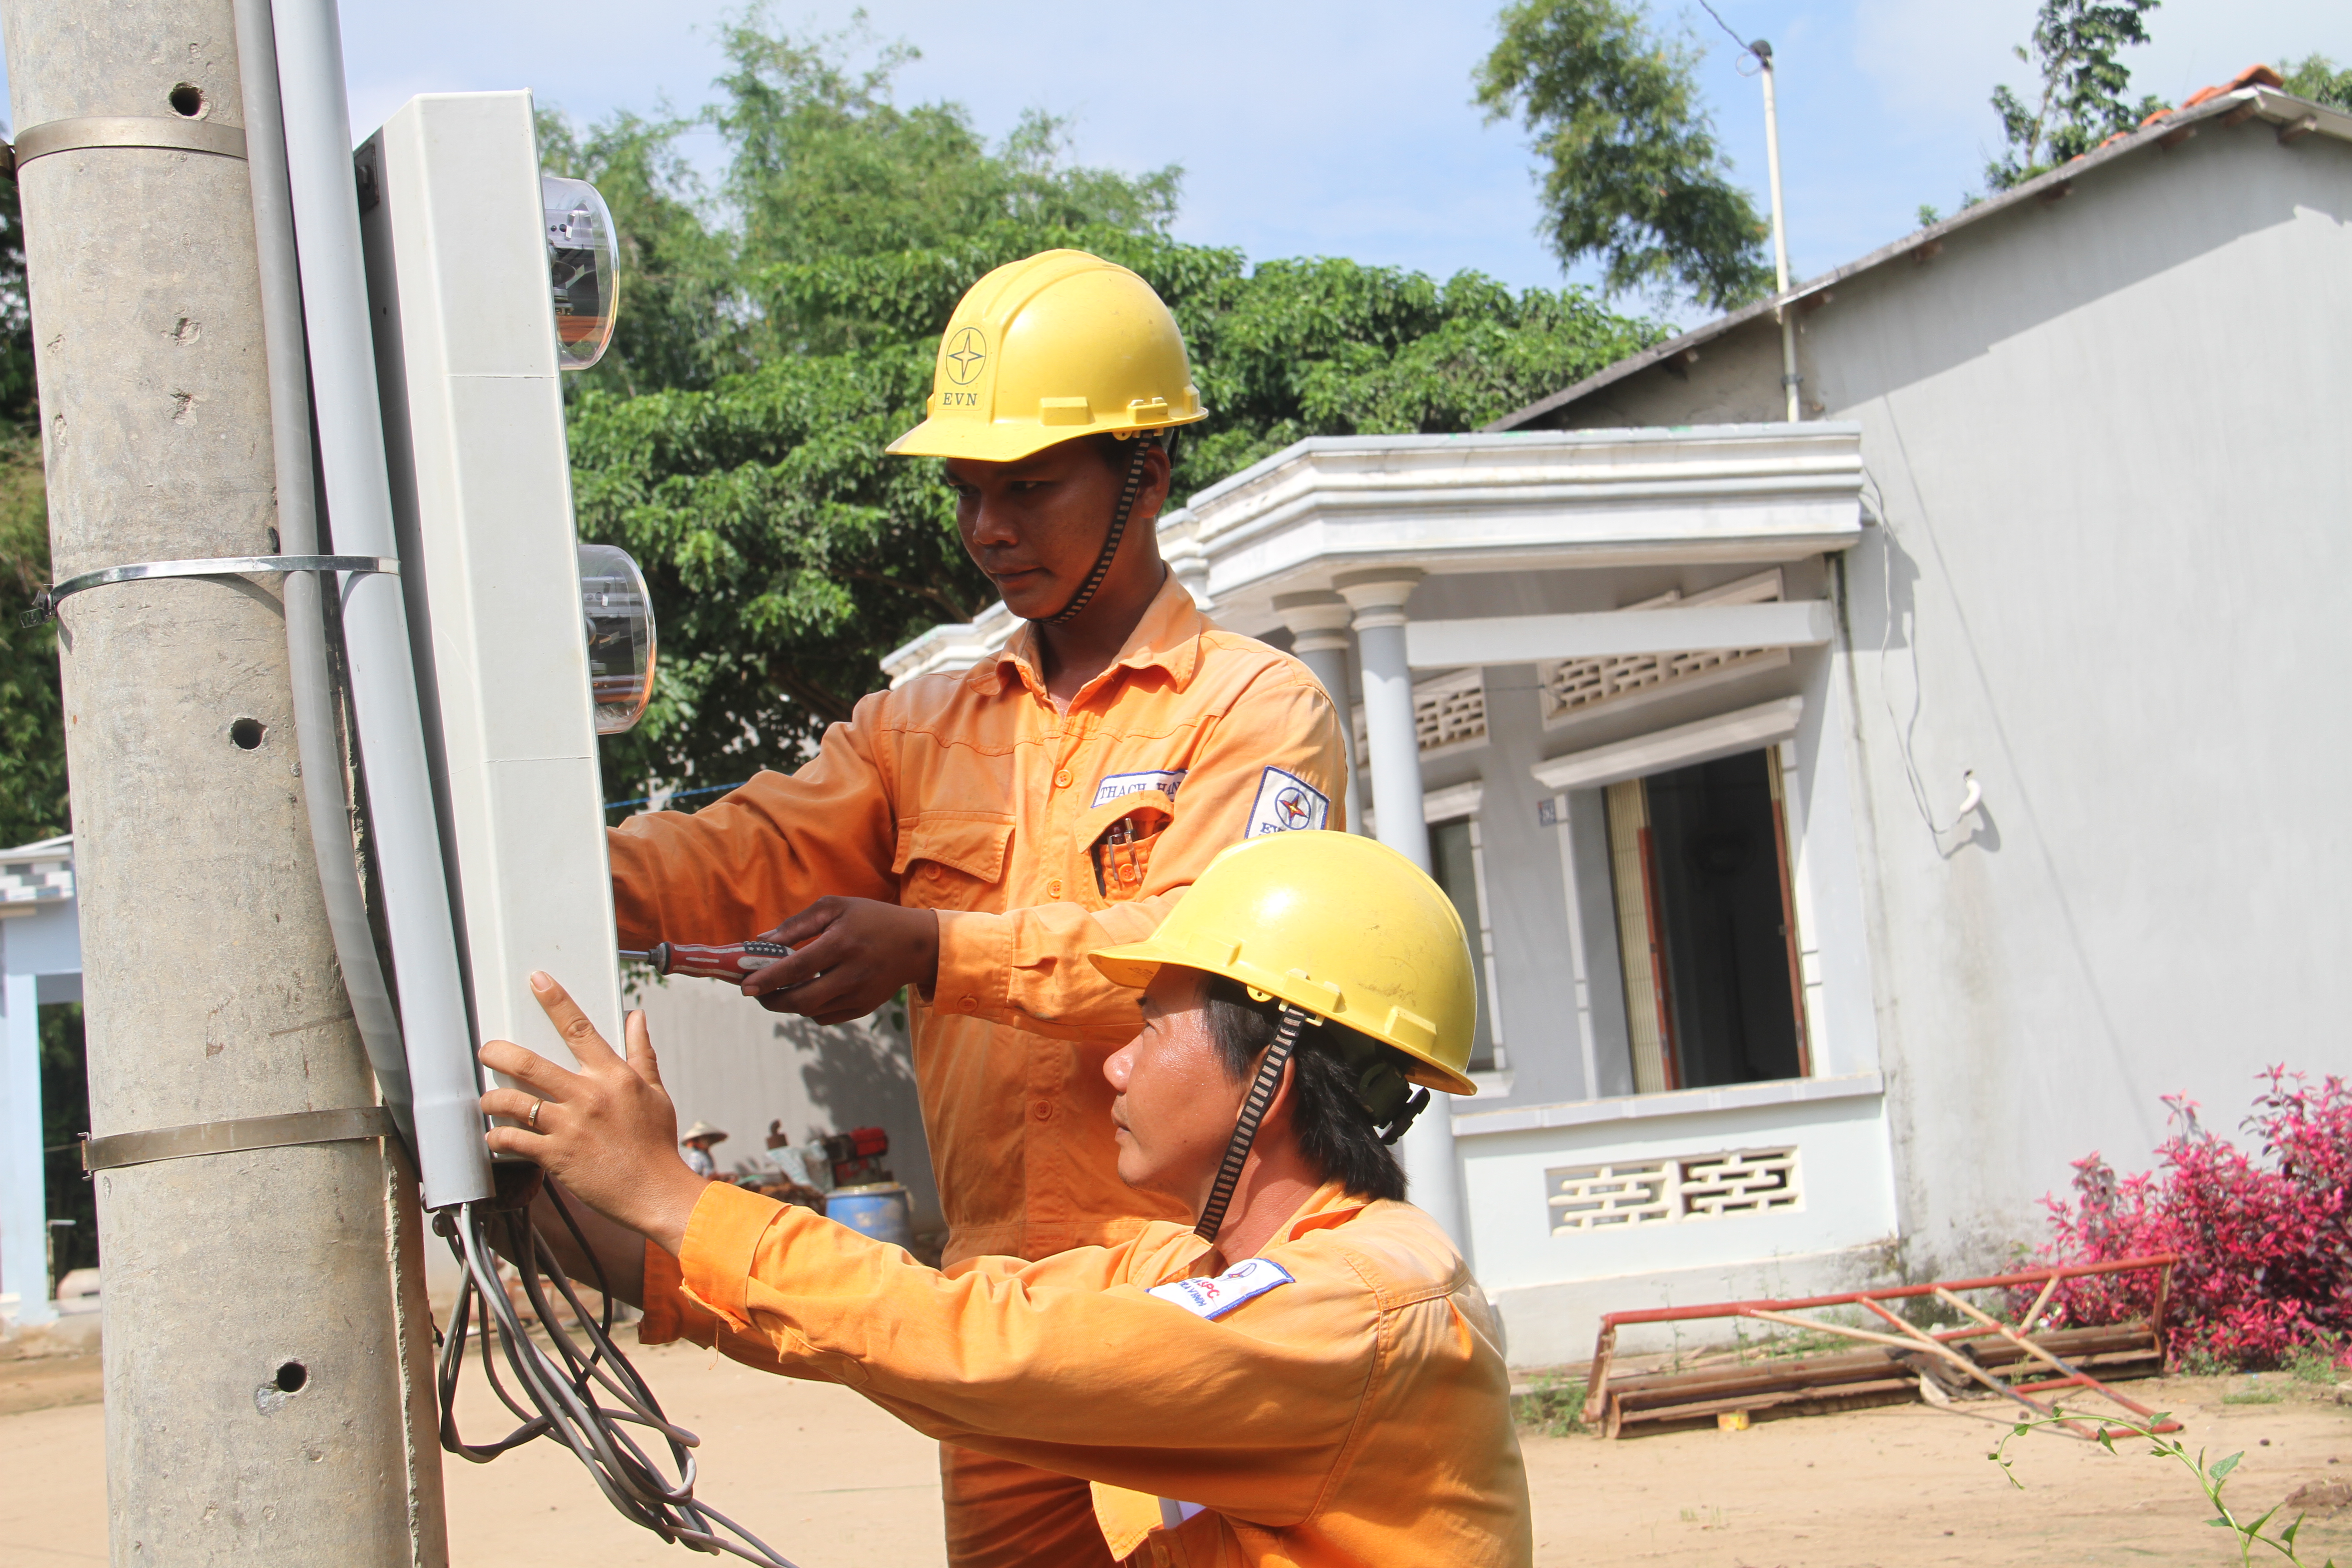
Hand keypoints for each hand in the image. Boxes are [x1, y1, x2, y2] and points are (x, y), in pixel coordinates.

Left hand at [479, 972, 708, 1254]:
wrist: (656, 1192)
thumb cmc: (656, 1146)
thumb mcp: (655, 1092)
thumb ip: (641, 1053)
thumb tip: (636, 1018)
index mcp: (614, 1077)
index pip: (580, 1028)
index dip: (556, 1001)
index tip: (537, 982)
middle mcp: (588, 1096)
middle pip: (530, 1063)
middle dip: (499, 1052)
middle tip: (487, 1050)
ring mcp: (569, 1126)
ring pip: (514, 1101)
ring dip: (492, 1099)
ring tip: (488, 1100)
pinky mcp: (555, 1156)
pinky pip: (513, 1140)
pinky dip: (498, 1138)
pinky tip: (497, 1138)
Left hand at [740, 897, 938, 1024]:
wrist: (916, 944)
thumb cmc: (870, 919)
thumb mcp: (835, 907)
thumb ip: (797, 924)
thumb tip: (762, 942)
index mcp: (842, 943)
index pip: (796, 968)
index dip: (767, 979)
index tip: (744, 986)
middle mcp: (852, 973)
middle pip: (801, 1001)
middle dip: (771, 1001)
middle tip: (756, 993)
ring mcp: (859, 994)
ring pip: (811, 1011)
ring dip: (788, 1004)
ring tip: (779, 989)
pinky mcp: (863, 1007)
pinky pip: (825, 1017)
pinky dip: (809, 1008)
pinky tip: (808, 991)